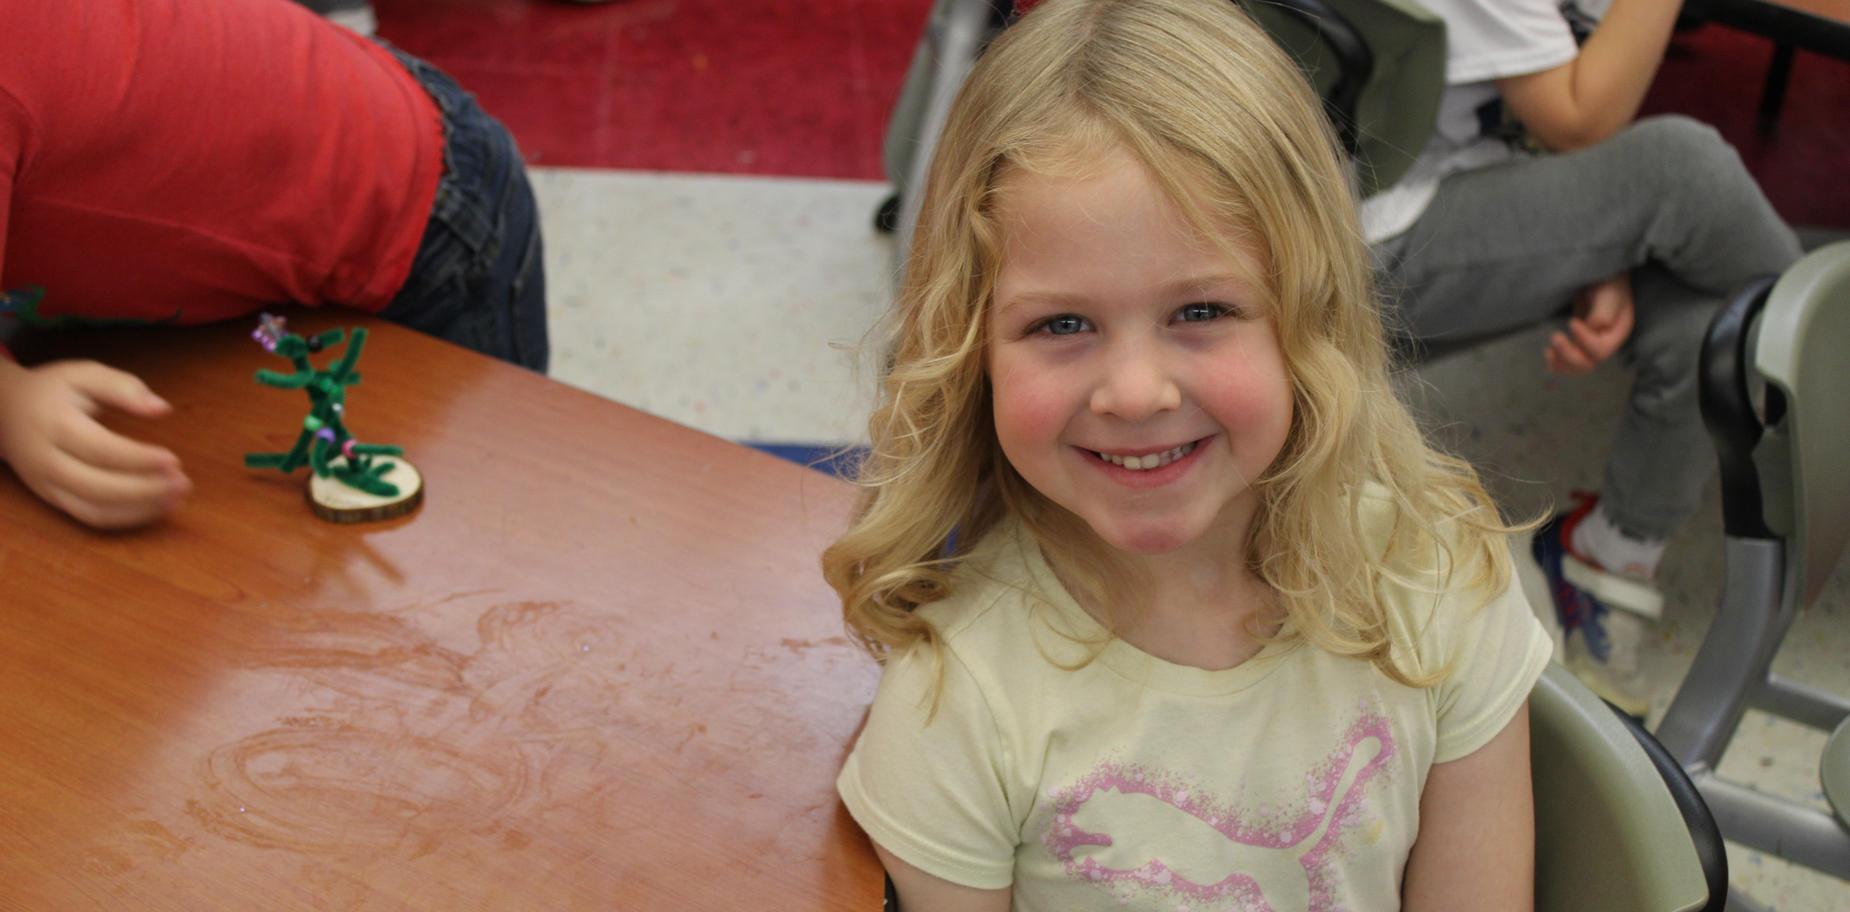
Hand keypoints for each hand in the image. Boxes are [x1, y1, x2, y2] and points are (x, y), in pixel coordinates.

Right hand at [0, 359, 190, 528]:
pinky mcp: (52, 500)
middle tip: (183, 483)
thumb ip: (123, 387)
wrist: (3, 411)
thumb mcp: (84, 374)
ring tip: (176, 498)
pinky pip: (91, 518)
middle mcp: (45, 460)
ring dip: (140, 510)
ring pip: (94, 510)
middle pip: (97, 487)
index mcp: (54, 424)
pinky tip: (156, 506)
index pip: (100, 450)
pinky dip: (126, 518)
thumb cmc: (53, 390)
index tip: (174, 460)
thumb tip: (161, 409)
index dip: (139, 459)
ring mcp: (46, 485)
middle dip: (145, 490)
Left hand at [1544, 274, 1634, 375]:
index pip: (1601, 349)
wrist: (1599, 277)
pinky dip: (1557, 363)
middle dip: (1568, 354)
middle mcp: (1606, 342)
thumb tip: (1593, 328)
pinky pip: (1569, 362)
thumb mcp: (1608, 293)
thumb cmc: (1607, 282)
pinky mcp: (1578, 342)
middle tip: (1555, 336)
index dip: (1585, 341)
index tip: (1572, 322)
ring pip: (1578, 367)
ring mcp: (1592, 344)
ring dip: (1561, 363)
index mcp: (1618, 332)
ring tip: (1548, 351)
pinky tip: (1548, 355)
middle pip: (1588, 363)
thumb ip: (1603, 311)